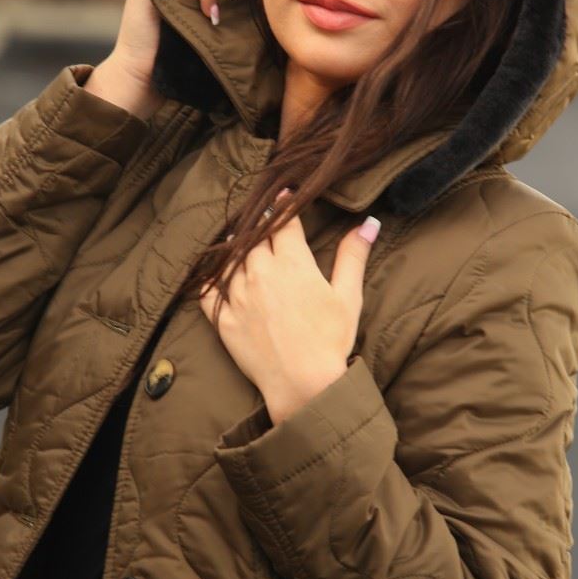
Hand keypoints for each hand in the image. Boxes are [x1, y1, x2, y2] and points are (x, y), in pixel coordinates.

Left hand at [198, 192, 381, 424]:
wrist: (303, 384)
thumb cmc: (330, 341)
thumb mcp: (348, 296)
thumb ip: (353, 256)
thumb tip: (368, 222)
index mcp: (293, 263)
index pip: (284, 222)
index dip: (285, 206)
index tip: (284, 195)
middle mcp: (260, 273)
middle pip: (255, 237)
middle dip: (260, 225)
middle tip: (261, 218)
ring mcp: (238, 295)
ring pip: (230, 258)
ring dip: (236, 246)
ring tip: (239, 240)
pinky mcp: (223, 318)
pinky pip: (209, 289)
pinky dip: (211, 277)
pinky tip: (214, 272)